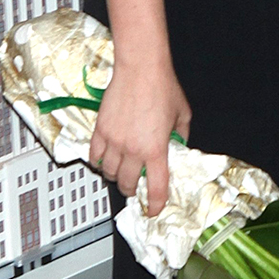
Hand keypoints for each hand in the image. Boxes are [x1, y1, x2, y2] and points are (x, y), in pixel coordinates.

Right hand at [88, 63, 190, 216]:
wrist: (141, 68)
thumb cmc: (163, 87)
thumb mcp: (183, 115)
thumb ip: (181, 136)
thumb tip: (178, 148)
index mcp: (156, 149)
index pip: (156, 187)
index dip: (155, 204)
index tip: (154, 209)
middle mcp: (133, 149)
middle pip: (128, 184)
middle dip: (133, 190)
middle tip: (137, 187)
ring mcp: (114, 141)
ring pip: (110, 173)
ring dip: (116, 177)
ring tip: (122, 172)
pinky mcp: (100, 131)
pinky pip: (95, 156)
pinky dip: (99, 163)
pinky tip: (106, 160)